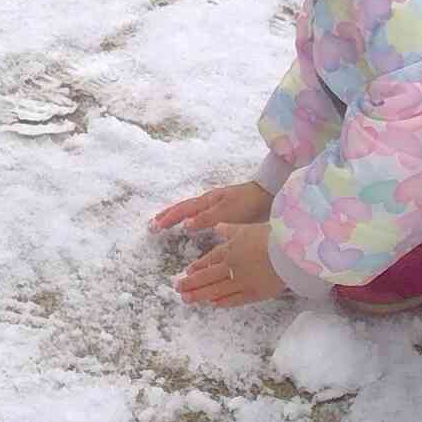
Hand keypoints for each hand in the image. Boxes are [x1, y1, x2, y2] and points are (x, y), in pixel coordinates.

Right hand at [149, 180, 272, 233]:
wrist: (269, 195)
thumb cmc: (249, 203)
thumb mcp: (227, 212)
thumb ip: (206, 218)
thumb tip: (184, 224)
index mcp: (208, 201)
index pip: (183, 210)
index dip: (168, 218)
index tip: (154, 226)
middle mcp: (209, 201)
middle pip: (183, 208)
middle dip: (167, 216)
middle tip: (152, 225)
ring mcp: (216, 204)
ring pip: (190, 209)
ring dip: (176, 216)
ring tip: (164, 222)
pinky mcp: (224, 209)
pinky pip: (200, 212)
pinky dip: (190, 217)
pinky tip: (190, 223)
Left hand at [174, 224, 283, 308]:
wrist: (287, 252)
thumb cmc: (270, 236)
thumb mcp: (246, 228)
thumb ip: (230, 229)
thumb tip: (217, 227)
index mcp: (230, 250)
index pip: (209, 260)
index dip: (198, 267)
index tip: (187, 272)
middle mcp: (232, 267)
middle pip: (207, 276)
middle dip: (191, 283)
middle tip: (178, 289)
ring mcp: (241, 282)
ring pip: (216, 290)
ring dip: (200, 295)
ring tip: (187, 299)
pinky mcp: (254, 294)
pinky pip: (234, 299)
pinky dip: (222, 302)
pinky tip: (213, 304)